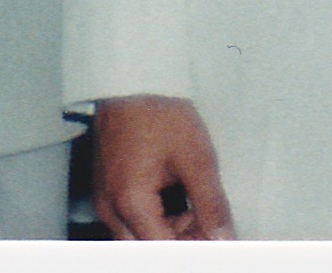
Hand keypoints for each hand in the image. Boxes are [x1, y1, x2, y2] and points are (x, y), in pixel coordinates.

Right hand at [94, 94, 235, 240]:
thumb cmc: (158, 111)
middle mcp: (112, 209)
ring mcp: (108, 201)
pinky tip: (181, 201)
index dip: (194, 248)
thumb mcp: (196, 158)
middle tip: (211, 223)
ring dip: (173, 231)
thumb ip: (212, 204)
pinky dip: (159, 219)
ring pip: (142, 237)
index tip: (216, 240)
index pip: (165, 249)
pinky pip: (134, 221)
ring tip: (199, 208)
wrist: (132, 81)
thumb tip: (223, 237)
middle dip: (184, 241)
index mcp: (131, 202)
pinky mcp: (110, 192)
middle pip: (151, 247)